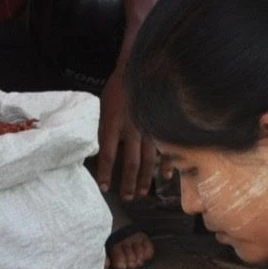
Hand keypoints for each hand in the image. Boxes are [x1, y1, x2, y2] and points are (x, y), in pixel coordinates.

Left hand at [94, 68, 156, 199]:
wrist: (138, 69)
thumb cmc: (117, 90)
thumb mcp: (103, 108)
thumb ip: (104, 130)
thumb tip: (102, 151)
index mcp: (112, 124)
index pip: (108, 155)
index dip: (105, 173)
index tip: (104, 188)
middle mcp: (131, 129)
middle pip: (130, 163)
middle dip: (128, 183)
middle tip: (127, 198)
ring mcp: (148, 128)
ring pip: (148, 160)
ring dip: (144, 179)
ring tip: (141, 193)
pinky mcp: (160, 126)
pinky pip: (164, 149)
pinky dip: (165, 164)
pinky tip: (164, 177)